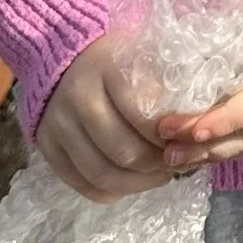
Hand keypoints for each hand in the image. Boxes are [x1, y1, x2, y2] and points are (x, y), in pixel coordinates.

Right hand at [35, 36, 174, 203]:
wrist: (61, 50)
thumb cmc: (116, 56)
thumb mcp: (145, 52)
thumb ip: (169, 80)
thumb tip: (197, 123)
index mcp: (108, 68)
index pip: (144, 117)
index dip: (170, 138)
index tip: (187, 141)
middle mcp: (78, 97)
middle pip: (124, 152)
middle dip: (157, 166)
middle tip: (175, 164)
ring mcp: (58, 123)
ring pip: (101, 173)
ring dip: (136, 184)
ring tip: (157, 176)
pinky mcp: (46, 144)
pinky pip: (79, 182)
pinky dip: (108, 192)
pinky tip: (128, 184)